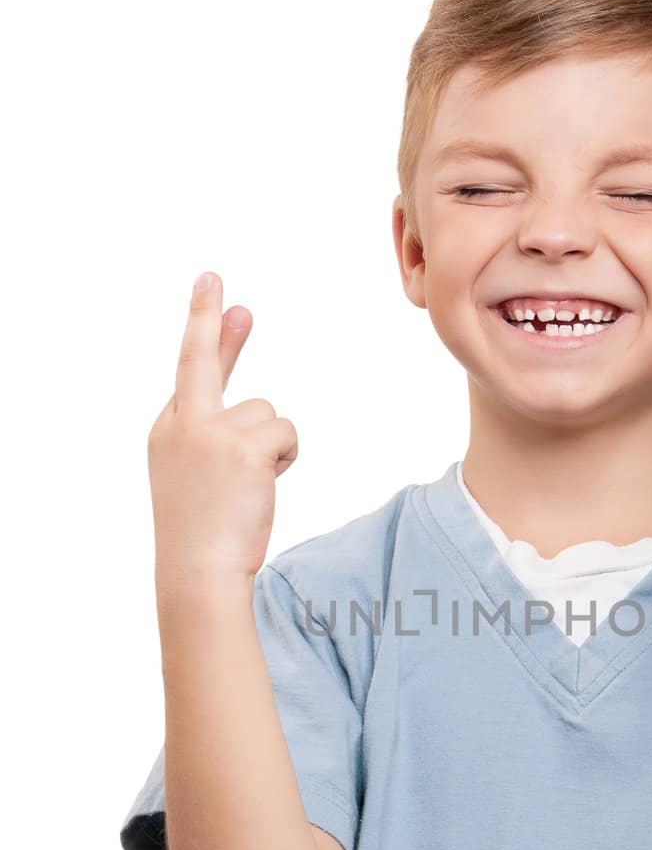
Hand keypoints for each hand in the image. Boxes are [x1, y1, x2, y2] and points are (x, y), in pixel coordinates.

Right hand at [148, 272, 298, 591]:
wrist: (197, 570)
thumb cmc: (204, 533)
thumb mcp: (198, 476)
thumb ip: (218, 434)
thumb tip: (264, 415)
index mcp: (167, 429)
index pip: (191, 370)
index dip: (207, 330)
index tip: (212, 290)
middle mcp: (183, 422)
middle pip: (200, 358)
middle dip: (208, 317)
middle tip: (215, 279)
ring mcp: (210, 431)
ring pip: (267, 412)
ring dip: (272, 446)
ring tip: (250, 485)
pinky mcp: (243, 446)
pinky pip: (286, 431)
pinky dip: (286, 456)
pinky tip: (265, 483)